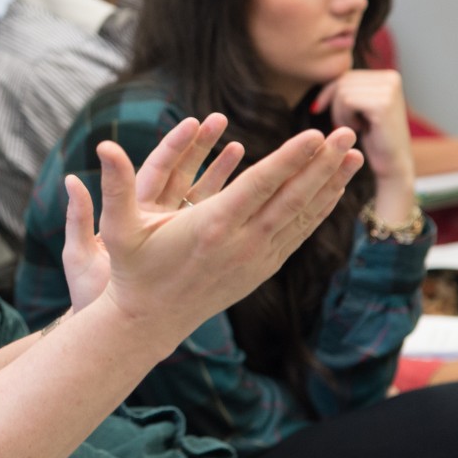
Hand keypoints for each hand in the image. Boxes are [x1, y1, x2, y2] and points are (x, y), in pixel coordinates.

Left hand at [60, 114, 238, 311]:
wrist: (111, 327)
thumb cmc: (92, 293)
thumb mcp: (81, 255)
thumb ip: (79, 217)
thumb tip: (71, 180)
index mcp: (131, 214)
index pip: (156, 171)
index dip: (174, 147)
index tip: (192, 122)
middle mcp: (153, 218)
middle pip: (182, 174)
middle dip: (200, 147)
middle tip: (220, 120)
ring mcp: (172, 234)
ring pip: (199, 196)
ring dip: (218, 172)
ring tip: (241, 148)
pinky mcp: (186, 251)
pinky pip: (210, 223)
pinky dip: (227, 205)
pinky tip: (249, 192)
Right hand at [90, 120, 362, 342]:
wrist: (151, 322)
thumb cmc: (132, 270)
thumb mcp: (118, 229)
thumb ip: (116, 185)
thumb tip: (103, 145)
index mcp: (211, 228)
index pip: (260, 187)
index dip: (290, 159)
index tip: (315, 134)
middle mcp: (241, 244)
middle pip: (291, 198)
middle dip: (321, 165)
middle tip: (346, 135)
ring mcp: (256, 259)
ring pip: (302, 217)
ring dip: (330, 185)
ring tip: (353, 156)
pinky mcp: (262, 268)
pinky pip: (298, 233)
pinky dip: (319, 209)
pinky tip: (334, 190)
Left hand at [313, 69, 414, 220]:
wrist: (392, 165)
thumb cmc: (373, 138)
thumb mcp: (359, 107)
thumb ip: (347, 89)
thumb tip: (318, 74)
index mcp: (388, 76)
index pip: (345, 74)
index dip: (328, 92)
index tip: (318, 109)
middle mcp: (392, 78)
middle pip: (342, 81)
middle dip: (335, 104)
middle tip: (346, 125)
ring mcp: (390, 90)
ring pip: (342, 91)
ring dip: (339, 114)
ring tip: (354, 127)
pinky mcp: (383, 104)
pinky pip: (346, 101)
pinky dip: (344, 117)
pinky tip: (358, 129)